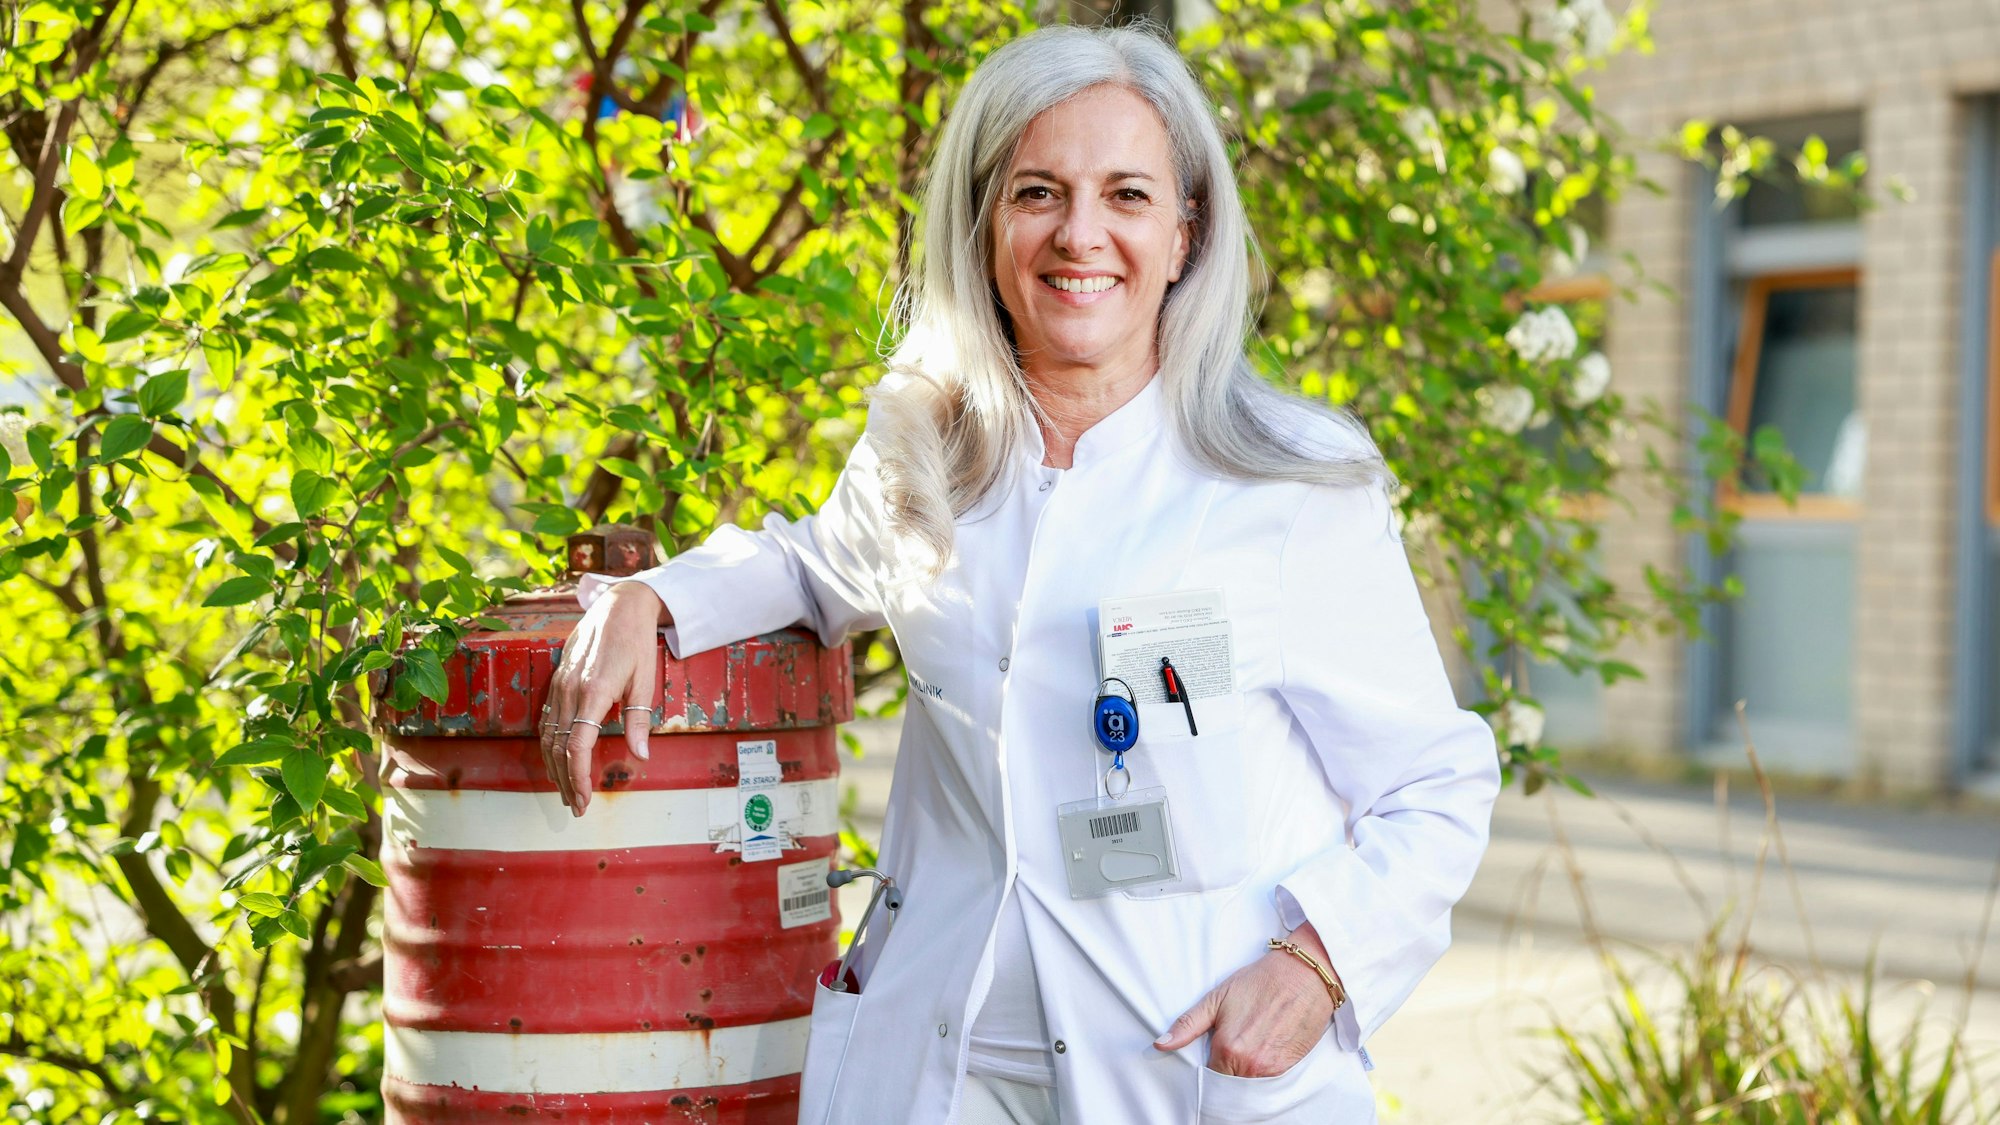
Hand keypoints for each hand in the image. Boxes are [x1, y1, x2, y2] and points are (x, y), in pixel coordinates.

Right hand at [540, 581, 671, 816]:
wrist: (619, 605)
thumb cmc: (636, 641)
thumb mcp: (645, 680)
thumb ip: (639, 719)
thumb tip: (640, 756)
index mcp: (594, 691)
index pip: (577, 746)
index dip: (578, 776)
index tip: (584, 799)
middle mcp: (570, 689)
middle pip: (558, 747)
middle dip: (565, 780)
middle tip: (576, 806)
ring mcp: (559, 684)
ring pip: (548, 735)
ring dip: (554, 767)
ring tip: (566, 791)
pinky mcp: (557, 680)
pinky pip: (547, 720)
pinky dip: (549, 745)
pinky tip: (557, 760)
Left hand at [1153, 924, 1337, 1076]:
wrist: (1304, 975)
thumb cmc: (1259, 982)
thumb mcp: (1217, 998)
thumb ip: (1188, 1024)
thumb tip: (1160, 1043)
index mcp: (1228, 1048)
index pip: (1208, 1076)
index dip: (1209, 1065)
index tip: (1212, 1053)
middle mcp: (1250, 1064)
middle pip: (1228, 1084)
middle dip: (1225, 1072)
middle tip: (1231, 1049)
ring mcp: (1271, 1069)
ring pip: (1247, 1085)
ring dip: (1243, 1073)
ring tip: (1247, 1047)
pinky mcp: (1288, 1068)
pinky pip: (1267, 1081)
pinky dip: (1261, 1072)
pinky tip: (1263, 1049)